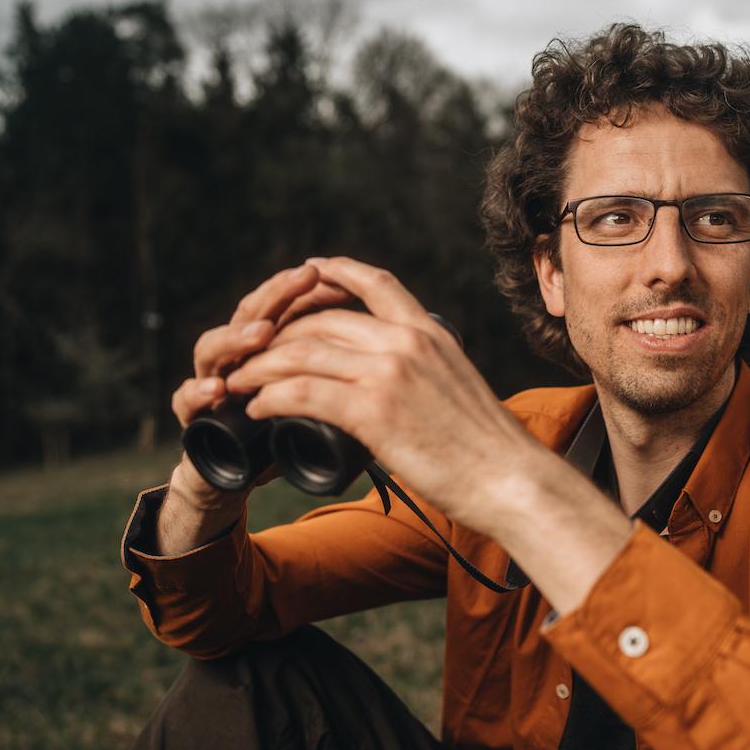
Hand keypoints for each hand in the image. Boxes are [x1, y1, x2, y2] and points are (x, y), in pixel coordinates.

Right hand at [168, 263, 351, 505]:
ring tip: (263, 333)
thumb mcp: (329, 409)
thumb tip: (397, 358)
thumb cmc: (288, 440)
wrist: (236, 480)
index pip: (288, 305)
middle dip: (279, 293)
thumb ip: (350, 381)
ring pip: (211, 347)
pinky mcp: (192, 419)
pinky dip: (195, 393)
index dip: (311, 288)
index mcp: (271, 348)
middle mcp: (236, 357)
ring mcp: (210, 384)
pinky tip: (216, 389)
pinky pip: (184, 400)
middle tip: (306, 276)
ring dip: (237, 336)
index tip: (338, 278)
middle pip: (251, 312)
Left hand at [224, 256, 552, 536]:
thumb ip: (431, 374)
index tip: (308, 270)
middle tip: (251, 354)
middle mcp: (407, 342)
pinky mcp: (374, 412)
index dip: (336, 272)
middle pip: (322, 320)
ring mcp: (389, 374)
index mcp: (430, 333)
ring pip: (302, 353)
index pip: (376, 284)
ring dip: (260, 367)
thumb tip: (409, 386)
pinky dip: (269, 397)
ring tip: (238, 383)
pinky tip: (255, 408)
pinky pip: (302, 392)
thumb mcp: (461, 387)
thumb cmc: (489, 449)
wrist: (511, 479)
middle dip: (278, 334)